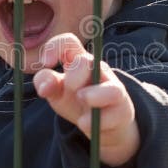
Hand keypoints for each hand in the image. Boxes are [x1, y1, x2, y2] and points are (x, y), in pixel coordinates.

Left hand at [33, 33, 139, 167]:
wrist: (102, 125)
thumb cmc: (76, 102)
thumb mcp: (57, 92)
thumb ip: (46, 82)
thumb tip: (44, 87)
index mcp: (79, 61)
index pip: (69, 42)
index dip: (54, 47)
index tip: (46, 63)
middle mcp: (99, 70)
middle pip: (85, 62)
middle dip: (72, 79)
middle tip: (70, 92)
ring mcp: (113, 89)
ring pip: (110, 88)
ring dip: (92, 96)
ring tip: (82, 103)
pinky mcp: (123, 110)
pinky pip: (113, 114)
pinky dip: (95, 121)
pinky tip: (84, 124)